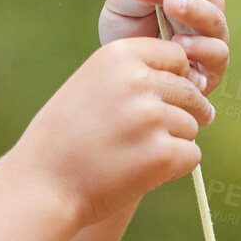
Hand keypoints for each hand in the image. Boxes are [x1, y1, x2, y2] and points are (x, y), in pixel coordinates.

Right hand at [14, 37, 213, 228]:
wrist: (42, 185)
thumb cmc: (64, 138)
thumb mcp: (91, 84)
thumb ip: (134, 75)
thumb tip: (197, 80)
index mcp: (118, 55)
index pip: (176, 56)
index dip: (177, 77)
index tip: (164, 97)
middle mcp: (137, 81)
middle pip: (189, 91)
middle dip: (181, 113)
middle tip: (154, 135)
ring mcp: (150, 117)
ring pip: (192, 125)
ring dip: (174, 142)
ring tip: (136, 155)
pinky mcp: (161, 154)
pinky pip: (192, 155)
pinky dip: (176, 167)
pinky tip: (145, 172)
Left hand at [98, 0, 230, 95]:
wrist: (126, 72)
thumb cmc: (128, 31)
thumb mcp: (121, 6)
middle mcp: (207, 7)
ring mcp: (213, 37)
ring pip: (214, 19)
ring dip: (194, 10)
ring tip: (170, 5)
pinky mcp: (213, 66)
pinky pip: (217, 54)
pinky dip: (201, 48)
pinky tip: (178, 45)